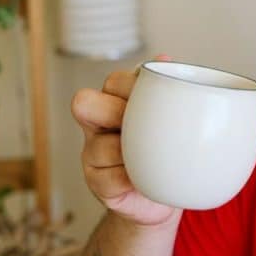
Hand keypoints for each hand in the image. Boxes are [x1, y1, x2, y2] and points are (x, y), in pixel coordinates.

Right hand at [71, 57, 178, 226]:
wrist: (165, 197)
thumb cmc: (167, 152)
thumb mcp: (171, 120)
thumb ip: (168, 90)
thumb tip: (165, 58)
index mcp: (117, 102)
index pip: (113, 81)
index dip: (132, 86)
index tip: (158, 98)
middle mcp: (99, 124)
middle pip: (84, 102)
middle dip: (114, 111)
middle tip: (141, 127)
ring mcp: (92, 154)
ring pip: (99, 145)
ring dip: (129, 153)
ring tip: (150, 160)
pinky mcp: (96, 183)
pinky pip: (107, 178)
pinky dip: (131, 180)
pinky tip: (145, 180)